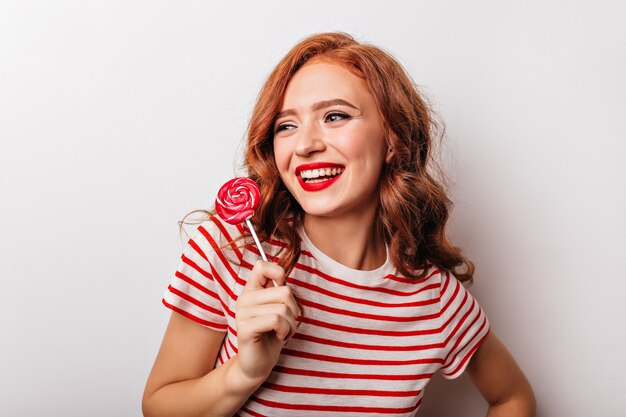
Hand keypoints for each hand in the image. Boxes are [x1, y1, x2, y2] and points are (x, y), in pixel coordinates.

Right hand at [235, 260, 299, 381]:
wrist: (258, 364)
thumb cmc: (271, 335)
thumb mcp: (278, 309)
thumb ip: (278, 292)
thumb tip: (283, 276)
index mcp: (252, 291)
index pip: (262, 266)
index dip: (278, 274)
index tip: (282, 293)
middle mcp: (244, 299)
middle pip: (284, 291)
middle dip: (294, 310)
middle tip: (287, 323)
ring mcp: (242, 313)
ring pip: (283, 307)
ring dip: (291, 324)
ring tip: (283, 332)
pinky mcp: (245, 328)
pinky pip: (275, 320)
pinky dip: (285, 330)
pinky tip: (279, 337)